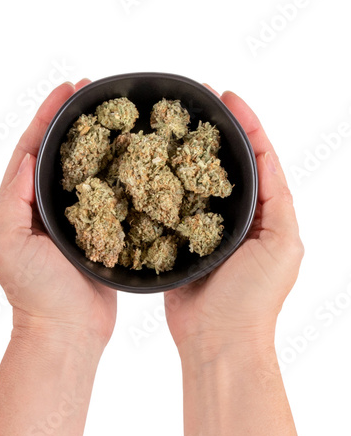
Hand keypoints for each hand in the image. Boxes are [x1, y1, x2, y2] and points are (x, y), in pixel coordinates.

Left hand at [0, 80, 115, 347]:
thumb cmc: (37, 293)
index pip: (31, 151)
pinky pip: (109, 196)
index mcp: (22, 206)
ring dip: (97, 143)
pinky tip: (132, 158)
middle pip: (59, 155)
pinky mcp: (100, 232)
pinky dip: (118, 175)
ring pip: (86, 172)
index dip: (46, 118)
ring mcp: (76, 219)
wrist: (68, 331)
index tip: (66, 90)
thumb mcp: (10, 246)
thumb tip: (27, 159)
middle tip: (92, 92)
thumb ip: (12, 201)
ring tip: (114, 117)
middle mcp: (46, 208)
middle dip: (72, 122)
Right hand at [165, 89, 303, 355]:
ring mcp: (205, 227)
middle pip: (226, 164)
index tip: (227, 97)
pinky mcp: (179, 241)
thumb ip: (277, 201)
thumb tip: (267, 158)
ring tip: (171, 125)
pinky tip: (151, 166)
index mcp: (266, 213)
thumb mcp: (283, 245)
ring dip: (187, 154)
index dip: (246, 125)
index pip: (259, 158)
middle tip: (196, 101)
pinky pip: (171, 207)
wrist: (217, 338)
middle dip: (215, 132)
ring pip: (196, 181)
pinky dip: (164, 186)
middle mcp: (236, 216)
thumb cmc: (253, 297)